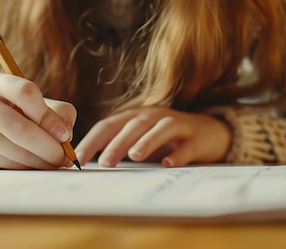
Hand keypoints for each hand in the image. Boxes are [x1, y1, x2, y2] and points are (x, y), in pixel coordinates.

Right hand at [0, 72, 76, 168]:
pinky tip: (38, 165)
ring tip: (55, 163)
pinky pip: (10, 166)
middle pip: (21, 129)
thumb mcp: (38, 102)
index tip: (65, 134)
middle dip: (49, 147)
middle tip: (65, 158)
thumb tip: (65, 133)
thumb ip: (59, 112)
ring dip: (42, 162)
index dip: (49, 117)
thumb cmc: (18, 111)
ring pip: (17, 152)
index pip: (25, 93)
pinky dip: (29, 169)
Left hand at [75, 107, 231, 166]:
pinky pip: (186, 145)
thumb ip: (119, 148)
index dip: (92, 141)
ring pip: (160, 129)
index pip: (108, 125)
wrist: (209, 131)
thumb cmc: (165, 139)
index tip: (77, 160)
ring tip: (134, 156)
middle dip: (116, 143)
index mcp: (134, 117)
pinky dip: (177, 154)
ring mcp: (176, 125)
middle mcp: (153, 117)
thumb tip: (90, 168)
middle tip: (104, 163)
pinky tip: (168, 164)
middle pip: (132, 126)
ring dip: (146, 141)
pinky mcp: (196, 138)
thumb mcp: (139, 139)